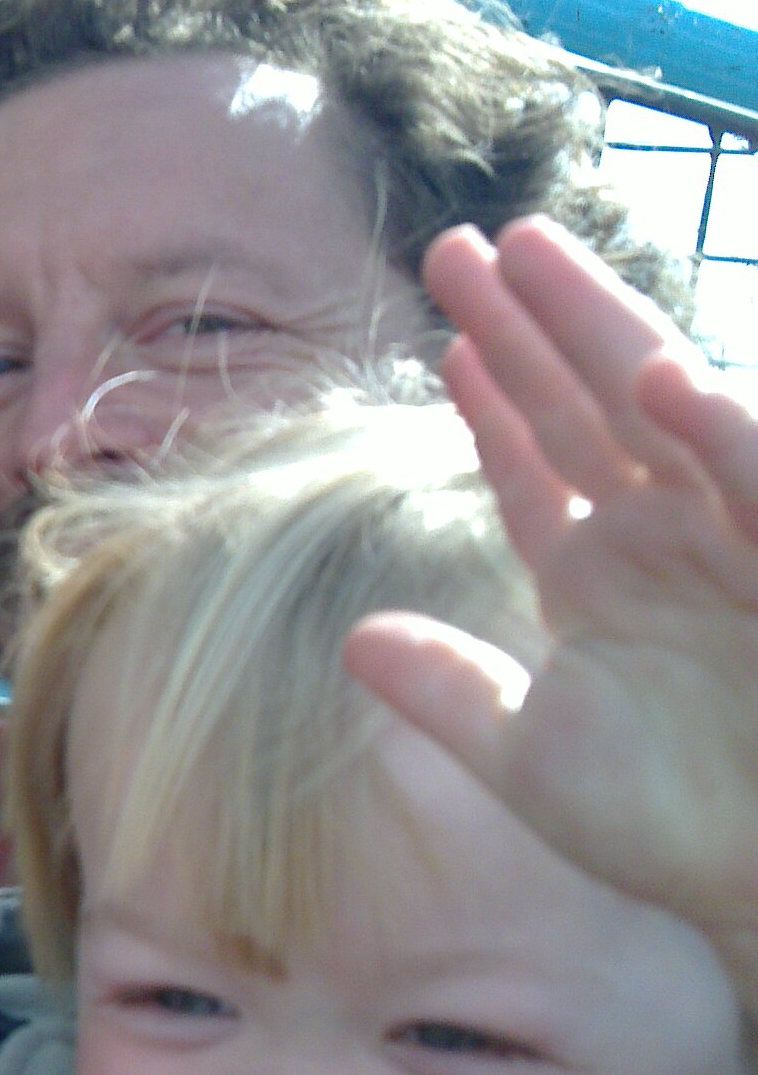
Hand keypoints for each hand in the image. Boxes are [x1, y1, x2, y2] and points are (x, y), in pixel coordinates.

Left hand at [347, 216, 757, 981]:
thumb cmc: (675, 831)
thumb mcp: (535, 761)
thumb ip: (450, 695)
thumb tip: (355, 640)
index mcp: (601, 571)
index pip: (531, 458)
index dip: (485, 393)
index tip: (436, 330)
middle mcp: (670, 534)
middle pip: (586, 401)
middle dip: (527, 320)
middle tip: (455, 243)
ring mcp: (739, 537)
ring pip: (666, 408)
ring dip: (604, 331)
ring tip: (532, 256)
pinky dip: (721, 431)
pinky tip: (664, 379)